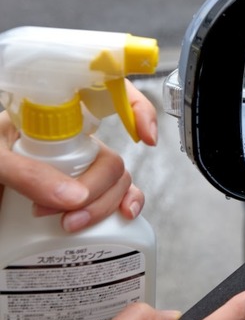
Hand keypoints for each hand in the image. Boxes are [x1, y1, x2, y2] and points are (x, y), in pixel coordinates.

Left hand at [0, 79, 157, 231]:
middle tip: (69, 210)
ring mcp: (74, 168)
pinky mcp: (75, 193)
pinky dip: (123, 206)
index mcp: (49, 115)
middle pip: (112, 156)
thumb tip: (72, 197)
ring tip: (72, 223)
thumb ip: (25, 172)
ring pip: (117, 180)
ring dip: (106, 204)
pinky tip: (122, 217)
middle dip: (99, 187)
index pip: (107, 95)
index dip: (136, 108)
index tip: (144, 137)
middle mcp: (68, 140)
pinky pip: (114, 196)